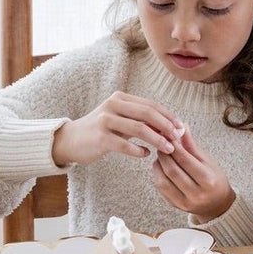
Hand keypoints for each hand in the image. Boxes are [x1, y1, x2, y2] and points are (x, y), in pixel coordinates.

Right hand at [51, 93, 183, 165]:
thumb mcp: (120, 119)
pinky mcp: (100, 138)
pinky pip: (125, 145)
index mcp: (121, 98)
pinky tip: (145, 155)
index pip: (151, 105)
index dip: (168, 116)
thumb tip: (169, 127)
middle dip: (166, 126)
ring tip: (168, 149)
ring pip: (139, 129)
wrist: (71, 140)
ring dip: (157, 140)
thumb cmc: (101, 130)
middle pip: (147, 113)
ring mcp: (105, 121)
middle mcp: (113, 105)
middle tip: (177, 138)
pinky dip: (138, 151)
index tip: (181, 127)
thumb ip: (141, 120)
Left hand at [152, 129, 234, 220]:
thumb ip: (192, 145)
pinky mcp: (176, 206)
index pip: (185, 160)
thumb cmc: (214, 179)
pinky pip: (161, 189)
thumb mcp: (208, 161)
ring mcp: (185, 202)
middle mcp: (196, 194)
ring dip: (158, 165)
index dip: (174, 146)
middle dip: (164, 155)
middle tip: (161, 144)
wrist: (217, 204)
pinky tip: (161, 167)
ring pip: (163, 181)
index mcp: (208, 180)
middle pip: (172, 170)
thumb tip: (181, 127)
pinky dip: (158, 175)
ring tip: (161, 156)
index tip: (168, 136)